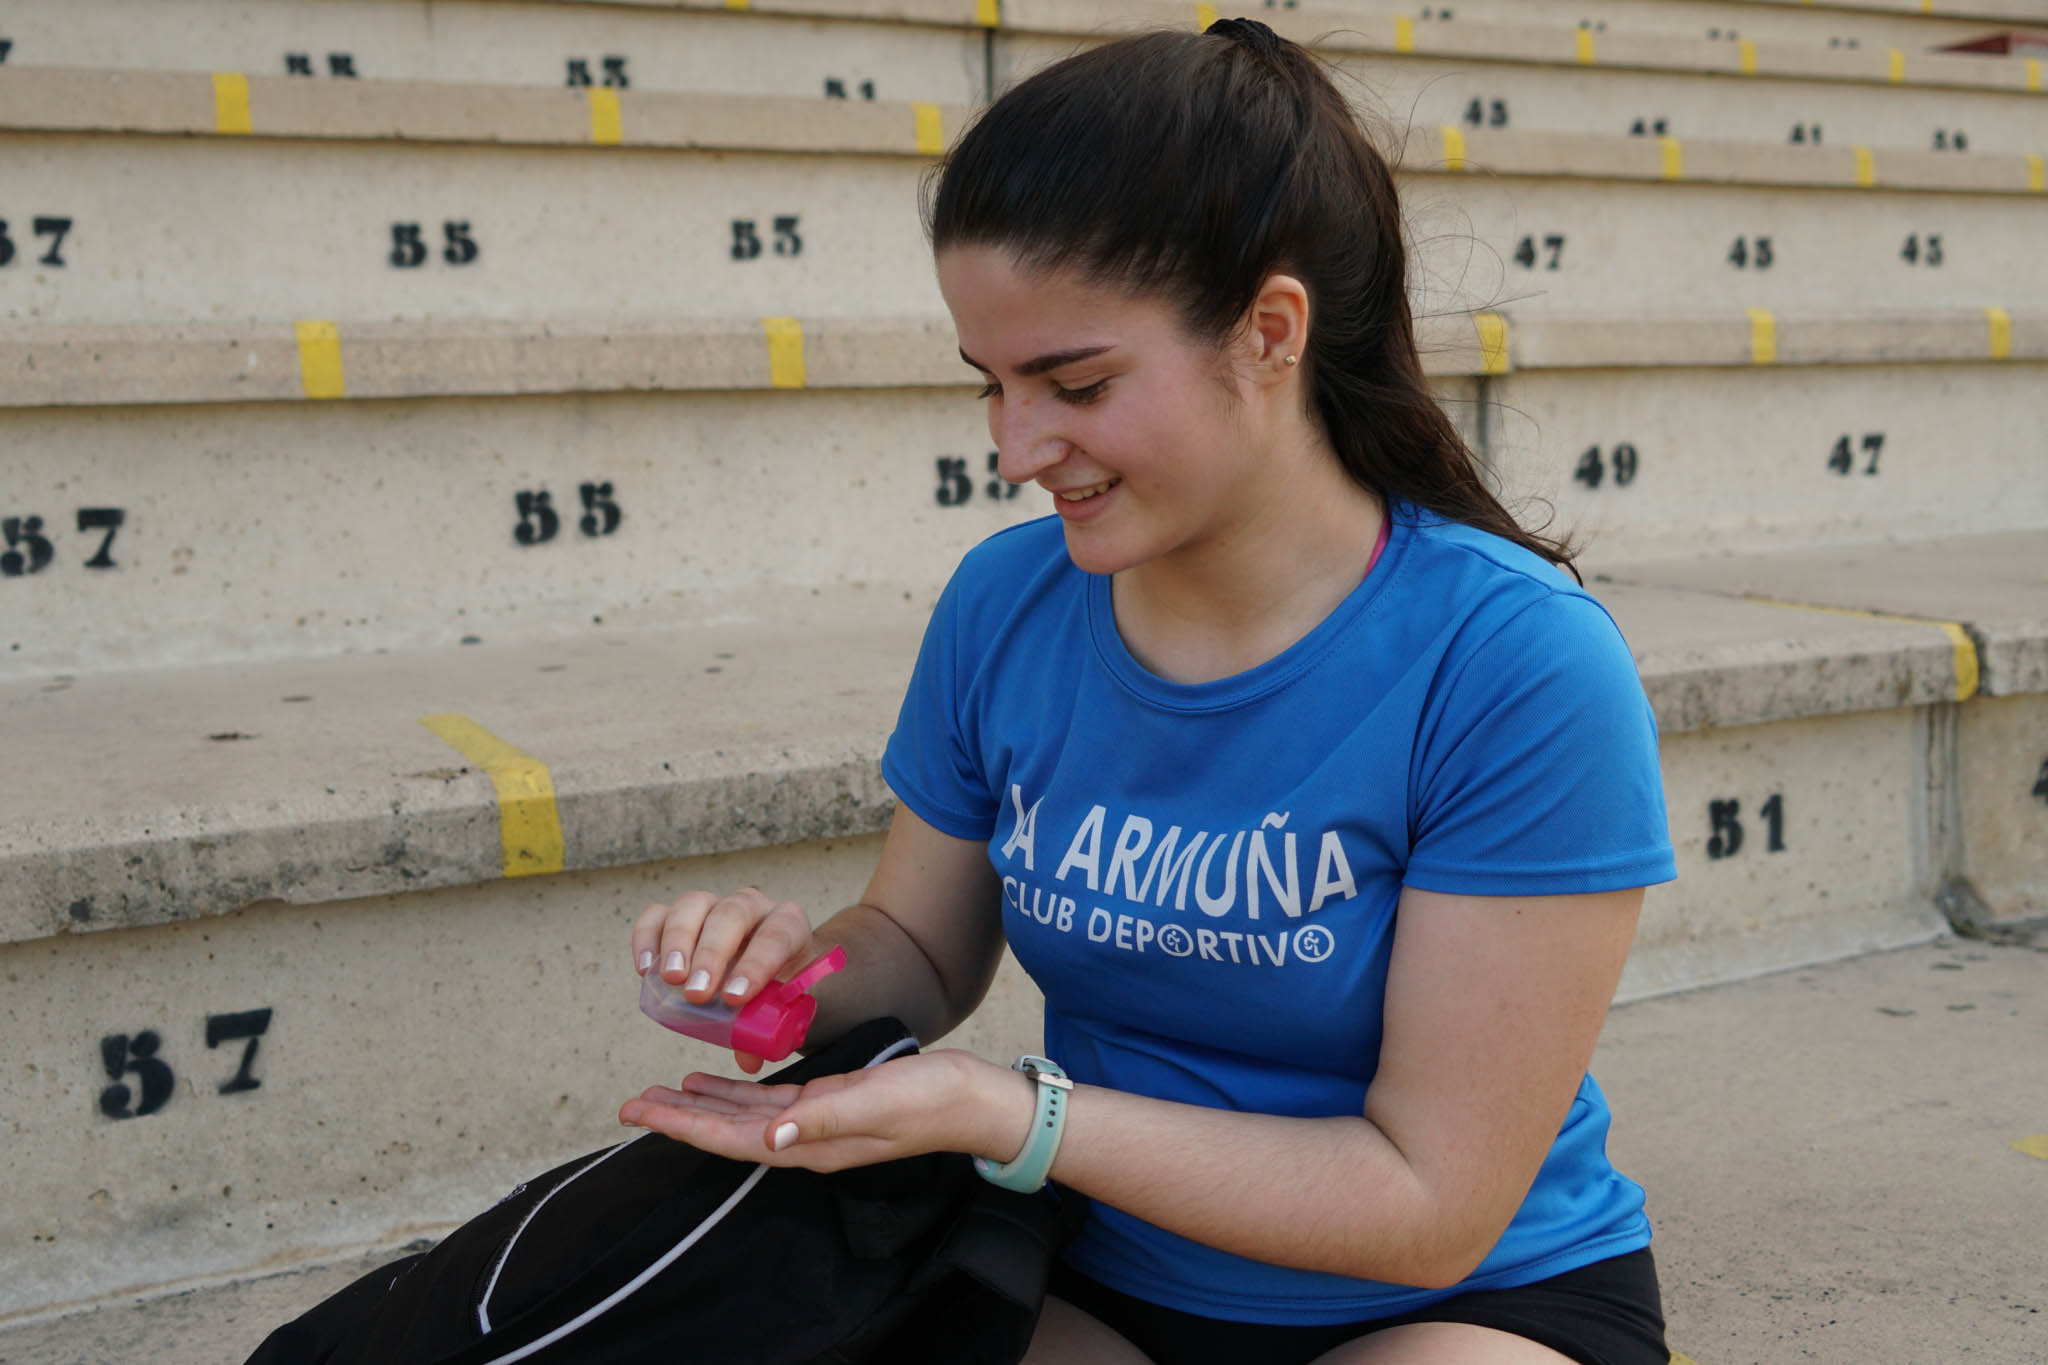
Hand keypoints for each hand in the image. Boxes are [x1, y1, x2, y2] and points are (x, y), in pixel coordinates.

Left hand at [618, 1050, 1030, 1171]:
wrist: (972, 1100)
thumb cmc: (929, 1100)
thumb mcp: (875, 1101)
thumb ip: (822, 1117)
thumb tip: (766, 1137)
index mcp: (809, 1142)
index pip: (730, 1138)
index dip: (681, 1126)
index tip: (639, 1113)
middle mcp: (804, 1138)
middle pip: (725, 1131)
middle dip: (677, 1118)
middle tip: (630, 1105)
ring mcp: (814, 1122)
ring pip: (741, 1116)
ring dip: (699, 1105)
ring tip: (659, 1094)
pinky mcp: (828, 1103)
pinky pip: (767, 1102)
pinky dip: (734, 1093)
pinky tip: (714, 1083)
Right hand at [632, 887, 817, 1073]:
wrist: (769, 965)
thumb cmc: (776, 984)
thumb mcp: (784, 1004)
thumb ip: (768, 1029)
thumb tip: (748, 1059)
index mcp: (788, 924)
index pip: (777, 936)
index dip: (757, 965)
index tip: (735, 998)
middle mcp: (752, 906)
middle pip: (731, 914)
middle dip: (712, 954)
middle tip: (697, 994)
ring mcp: (714, 904)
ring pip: (693, 905)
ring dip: (678, 942)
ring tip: (670, 980)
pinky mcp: (681, 913)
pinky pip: (658, 914)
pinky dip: (647, 937)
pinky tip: (645, 968)